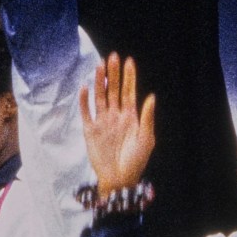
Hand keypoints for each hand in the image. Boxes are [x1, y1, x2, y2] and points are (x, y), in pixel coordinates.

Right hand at [79, 53, 158, 196]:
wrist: (119, 179)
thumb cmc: (136, 161)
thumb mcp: (146, 139)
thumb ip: (147, 117)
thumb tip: (151, 96)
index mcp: (130, 117)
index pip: (128, 92)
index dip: (129, 77)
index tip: (129, 61)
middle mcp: (116, 116)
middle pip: (113, 90)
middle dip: (114, 74)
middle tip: (113, 57)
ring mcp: (102, 122)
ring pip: (100, 97)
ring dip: (100, 82)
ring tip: (100, 65)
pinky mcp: (90, 130)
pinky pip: (86, 112)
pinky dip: (85, 100)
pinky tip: (86, 87)